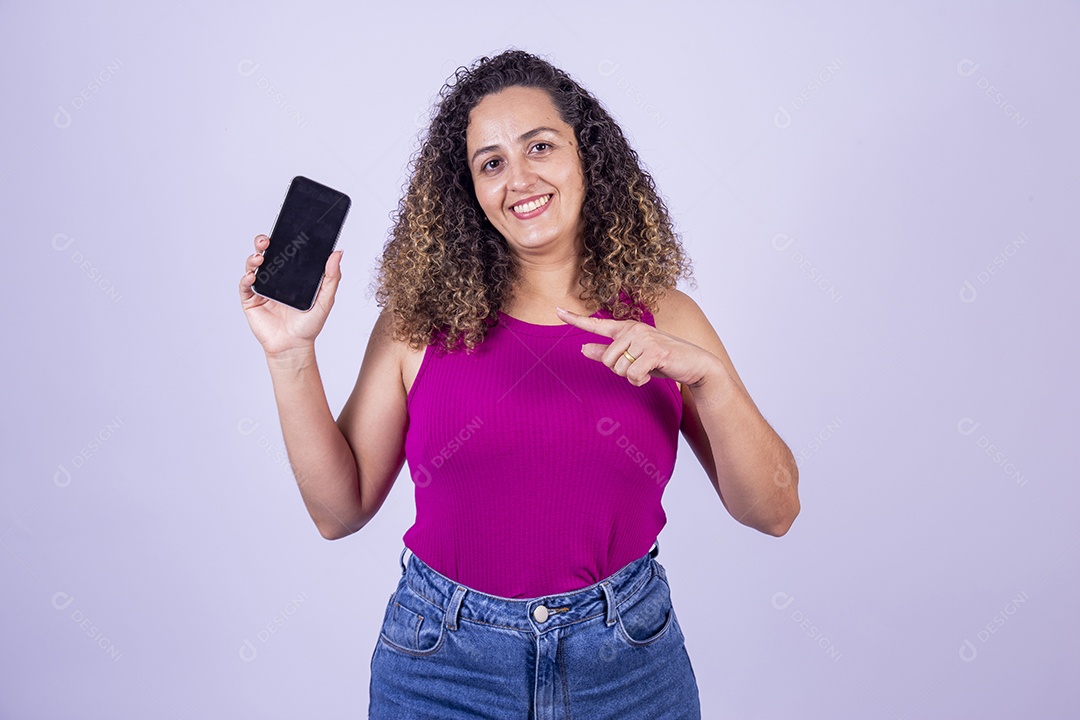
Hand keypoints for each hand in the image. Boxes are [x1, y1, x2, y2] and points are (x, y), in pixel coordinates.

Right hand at [239, 234, 343, 356]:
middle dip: (263, 243)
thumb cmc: (309, 324)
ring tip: (260, 258)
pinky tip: (252, 276)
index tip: (286, 229)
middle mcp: (275, 278)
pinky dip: (246, 278)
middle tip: (267, 240)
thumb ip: (332, 277)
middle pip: (266, 254)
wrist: (294, 346)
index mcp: (291, 275)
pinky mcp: (251, 300)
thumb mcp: (325, 299)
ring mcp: (261, 288)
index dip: (283, 239)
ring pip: (252, 266)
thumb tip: (338, 252)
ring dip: (253, 258)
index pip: (285, 251)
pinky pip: (244, 286)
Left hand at [555, 306, 720, 387]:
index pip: (596, 324)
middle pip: (606, 359)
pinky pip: (633, 374)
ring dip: (631, 376)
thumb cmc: (662, 361)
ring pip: (618, 368)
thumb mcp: (633, 358)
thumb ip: (607, 353)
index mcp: (626, 329)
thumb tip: (582, 349)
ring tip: (647, 369)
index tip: (556, 311)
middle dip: (620, 371)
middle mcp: (633, 329)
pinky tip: (652, 374)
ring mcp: (644, 338)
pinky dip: (640, 380)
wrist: (694, 365)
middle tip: (638, 368)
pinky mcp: (655, 351)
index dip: (574, 319)